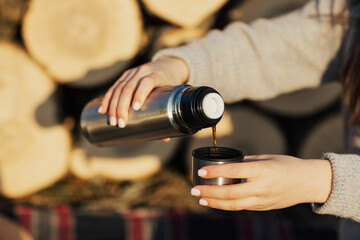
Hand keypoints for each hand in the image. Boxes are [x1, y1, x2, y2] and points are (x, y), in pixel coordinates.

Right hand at [98, 57, 188, 127]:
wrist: (167, 65)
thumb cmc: (171, 84)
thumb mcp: (172, 94)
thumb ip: (169, 114)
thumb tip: (165, 139)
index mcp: (157, 75)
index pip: (147, 82)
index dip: (140, 94)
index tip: (136, 108)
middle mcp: (143, 71)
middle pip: (129, 87)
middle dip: (122, 107)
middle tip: (121, 123)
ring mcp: (133, 72)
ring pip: (119, 88)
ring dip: (113, 106)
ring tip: (112, 121)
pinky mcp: (125, 75)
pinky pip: (114, 87)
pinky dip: (107, 99)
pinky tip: (103, 110)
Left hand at [191, 155, 331, 210]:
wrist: (308, 182)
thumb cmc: (287, 165)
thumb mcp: (266, 158)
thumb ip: (246, 162)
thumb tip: (227, 164)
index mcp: (263, 170)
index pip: (234, 171)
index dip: (215, 172)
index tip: (201, 173)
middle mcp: (262, 187)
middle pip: (231, 193)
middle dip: (210, 193)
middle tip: (194, 190)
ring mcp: (263, 200)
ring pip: (234, 205)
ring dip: (215, 203)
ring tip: (201, 199)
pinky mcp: (264, 207)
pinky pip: (242, 207)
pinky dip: (227, 205)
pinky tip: (215, 202)